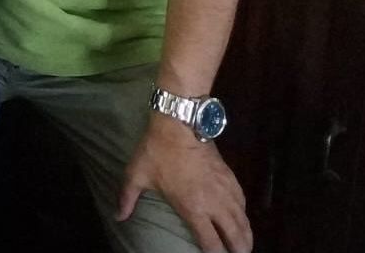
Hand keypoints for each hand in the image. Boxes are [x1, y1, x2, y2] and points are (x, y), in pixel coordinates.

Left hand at [118, 115, 251, 252]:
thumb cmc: (157, 151)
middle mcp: (214, 203)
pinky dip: (244, 214)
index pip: (210, 241)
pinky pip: (242, 201)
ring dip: (246, 234)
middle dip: (239, 249)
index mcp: (193, 208)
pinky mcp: (230, 176)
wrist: (180, 124)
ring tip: (246, 245)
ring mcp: (225, 189)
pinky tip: (243, 218)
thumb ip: (126, 198)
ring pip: (243, 218)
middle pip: (235, 234)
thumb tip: (117, 217)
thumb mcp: (136, 175)